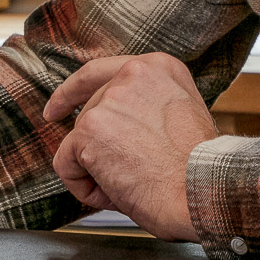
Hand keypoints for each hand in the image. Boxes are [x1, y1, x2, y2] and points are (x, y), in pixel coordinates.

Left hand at [45, 54, 218, 242]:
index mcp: (158, 67)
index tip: (56, 109)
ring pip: (77, 142)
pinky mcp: (89, 129)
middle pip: (88, 114)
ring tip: (131, 184)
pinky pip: (66, 164)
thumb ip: (148, 105)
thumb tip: (117, 125)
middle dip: (99, 150)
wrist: (204, 189)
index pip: (100, 72)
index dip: (72, 93)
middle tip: (134, 174)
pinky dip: (83, 187)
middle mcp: (131, 74)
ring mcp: (108, 100)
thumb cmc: (200, 168)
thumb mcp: (182, 115)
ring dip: (97, 171)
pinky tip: (113, 191)